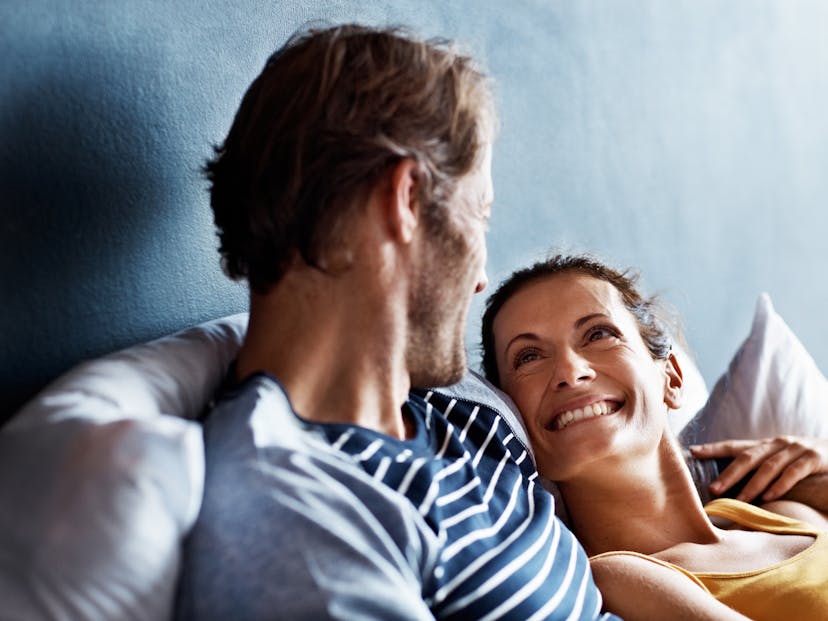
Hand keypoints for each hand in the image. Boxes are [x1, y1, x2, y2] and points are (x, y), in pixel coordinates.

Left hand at [690, 436, 827, 502]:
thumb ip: (759, 469)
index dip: (713, 448)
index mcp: (766, 444)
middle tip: (713, 489)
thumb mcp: (780, 460)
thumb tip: (729, 486)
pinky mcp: (814, 458)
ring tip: (739, 500)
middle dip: (729, 473)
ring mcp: (796, 449)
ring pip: (769, 466)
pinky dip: (780, 485)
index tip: (693, 452)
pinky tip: (769, 497)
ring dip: (752, 485)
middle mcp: (778, 443)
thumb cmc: (805, 461)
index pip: (735, 445)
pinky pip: (794, 472)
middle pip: (748, 457)